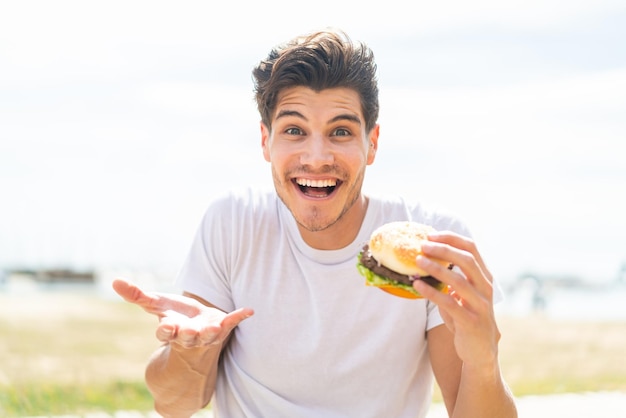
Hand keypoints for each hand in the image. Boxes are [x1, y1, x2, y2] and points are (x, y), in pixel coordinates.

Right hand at [112, 278, 253, 348]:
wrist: (197, 331)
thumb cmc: (175, 317)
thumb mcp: (156, 304)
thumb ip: (137, 295)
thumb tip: (114, 280)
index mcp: (172, 330)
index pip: (166, 333)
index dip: (165, 330)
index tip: (165, 327)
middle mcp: (189, 336)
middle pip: (187, 337)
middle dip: (187, 334)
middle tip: (188, 331)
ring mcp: (207, 334)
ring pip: (209, 335)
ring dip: (212, 332)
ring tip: (215, 328)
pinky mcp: (223, 328)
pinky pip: (232, 323)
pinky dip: (240, 317)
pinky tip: (250, 310)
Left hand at [412, 231, 499, 368]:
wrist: (480, 352)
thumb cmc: (466, 318)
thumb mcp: (462, 295)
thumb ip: (452, 277)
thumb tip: (426, 257)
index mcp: (484, 277)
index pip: (472, 248)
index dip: (451, 239)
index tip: (431, 234)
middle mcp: (486, 288)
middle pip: (467, 260)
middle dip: (443, 250)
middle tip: (422, 245)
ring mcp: (480, 305)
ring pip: (458, 280)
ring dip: (436, 269)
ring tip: (417, 261)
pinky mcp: (471, 322)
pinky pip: (449, 303)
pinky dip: (432, 292)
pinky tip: (417, 285)